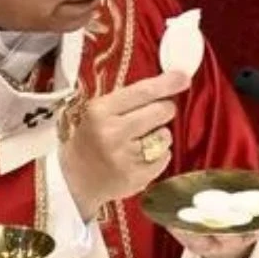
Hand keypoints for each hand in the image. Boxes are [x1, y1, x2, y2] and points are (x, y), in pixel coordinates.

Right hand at [58, 70, 190, 215]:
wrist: (74, 180)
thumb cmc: (91, 139)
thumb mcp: (99, 111)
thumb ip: (131, 97)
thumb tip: (174, 80)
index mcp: (100, 111)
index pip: (142, 91)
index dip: (167, 83)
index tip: (183, 77)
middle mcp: (113, 134)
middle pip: (161, 111)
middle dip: (164, 110)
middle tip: (151, 116)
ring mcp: (126, 158)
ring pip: (166, 135)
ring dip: (159, 136)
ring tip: (139, 141)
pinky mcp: (137, 177)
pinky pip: (165, 157)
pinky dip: (158, 156)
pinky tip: (139, 158)